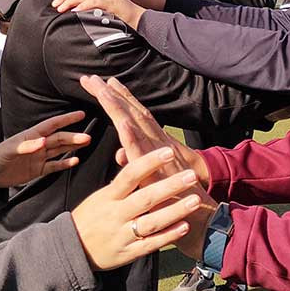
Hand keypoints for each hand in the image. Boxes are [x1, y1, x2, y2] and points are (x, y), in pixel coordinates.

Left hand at [0, 111, 91, 188]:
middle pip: (59, 139)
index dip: (66, 119)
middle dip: (73, 137)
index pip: (52, 125)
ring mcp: (39, 157)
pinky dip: (65, 163)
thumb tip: (44, 141)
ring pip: (59, 150)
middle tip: (88, 137)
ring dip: (72, 146)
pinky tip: (75, 160)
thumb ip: (27, 146)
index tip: (80, 114)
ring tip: (86, 143)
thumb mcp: (10, 150)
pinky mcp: (38, 170)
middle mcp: (38, 145)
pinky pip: (54, 165)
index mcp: (31, 136)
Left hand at [52, 0, 144, 29]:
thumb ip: (93, 6)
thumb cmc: (121, 16)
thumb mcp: (104, 8)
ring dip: (70, 1)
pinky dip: (84, 5)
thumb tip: (77, 10)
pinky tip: (75, 10)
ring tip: (61, 8)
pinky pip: (95, 1)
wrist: (139, 18)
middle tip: (55, 4)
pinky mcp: (111, 2)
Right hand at [71, 148, 206, 270]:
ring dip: (174, 211)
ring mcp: (122, 235)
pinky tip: (184, 226)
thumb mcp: (99, 197)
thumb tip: (129, 153)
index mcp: (108, 197)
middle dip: (169, 185)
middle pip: (145, 198)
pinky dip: (168, 236)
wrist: (72, 250)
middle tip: (190, 175)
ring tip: (195, 200)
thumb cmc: (89, 218)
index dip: (149, 162)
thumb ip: (120, 181)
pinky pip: (150, 244)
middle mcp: (116, 214)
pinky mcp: (128, 253)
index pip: (130, 175)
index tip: (168, 151)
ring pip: (151, 222)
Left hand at [79, 75, 208, 185]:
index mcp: (153, 143)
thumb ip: (134, 161)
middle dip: (110, 95)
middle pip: (130, 113)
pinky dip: (133, 136)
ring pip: (135, 126)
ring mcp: (156, 154)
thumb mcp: (150, 176)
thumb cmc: (177, 194)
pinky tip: (122, 122)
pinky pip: (142, 152)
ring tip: (102, 89)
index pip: (133, 116)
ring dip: (118, 107)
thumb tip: (118, 153)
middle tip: (89, 79)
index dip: (119, 98)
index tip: (103, 83)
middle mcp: (155, 143)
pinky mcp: (155, 170)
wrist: (200, 211)